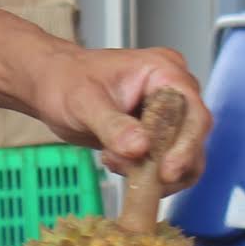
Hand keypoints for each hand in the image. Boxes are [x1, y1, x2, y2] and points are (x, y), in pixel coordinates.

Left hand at [27, 45, 210, 187]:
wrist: (50, 87)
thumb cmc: (65, 80)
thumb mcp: (84, 101)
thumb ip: (112, 125)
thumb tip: (139, 148)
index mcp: (164, 71)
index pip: (194, 112)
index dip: (186, 145)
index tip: (167, 171)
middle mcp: (174, 92)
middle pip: (193, 137)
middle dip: (167, 163)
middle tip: (135, 174)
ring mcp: (168, 115)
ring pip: (185, 156)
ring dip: (154, 172)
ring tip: (115, 161)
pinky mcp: (157, 136)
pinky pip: (167, 163)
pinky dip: (146, 173)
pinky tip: (115, 161)